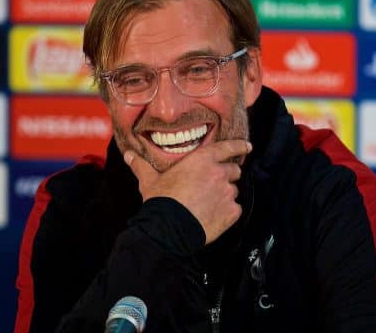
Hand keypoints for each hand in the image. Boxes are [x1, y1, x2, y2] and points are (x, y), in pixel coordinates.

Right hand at [123, 140, 251, 243]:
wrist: (169, 229)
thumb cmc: (161, 201)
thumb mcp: (150, 180)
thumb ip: (142, 166)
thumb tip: (128, 155)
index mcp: (203, 160)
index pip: (228, 147)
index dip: (239, 146)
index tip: (247, 147)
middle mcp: (219, 173)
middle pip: (234, 170)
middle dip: (227, 175)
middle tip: (214, 184)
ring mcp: (227, 193)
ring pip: (233, 191)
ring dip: (226, 194)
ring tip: (210, 203)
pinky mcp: (232, 212)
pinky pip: (235, 209)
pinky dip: (228, 212)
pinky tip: (214, 216)